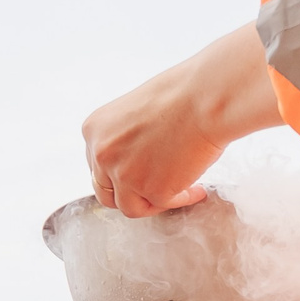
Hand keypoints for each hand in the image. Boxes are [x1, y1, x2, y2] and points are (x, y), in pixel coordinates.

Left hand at [83, 24, 282, 216]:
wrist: (205, 98)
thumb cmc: (181, 94)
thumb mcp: (135, 110)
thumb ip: (126, 137)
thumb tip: (137, 159)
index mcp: (94, 130)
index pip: (96, 164)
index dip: (118, 172)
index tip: (138, 172)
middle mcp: (102, 154)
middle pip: (105, 191)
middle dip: (129, 192)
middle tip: (151, 190)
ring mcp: (125, 175)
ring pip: (130, 207)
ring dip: (151, 203)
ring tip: (175, 192)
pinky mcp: (153, 191)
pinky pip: (164, 205)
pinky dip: (182, 199)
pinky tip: (196, 189)